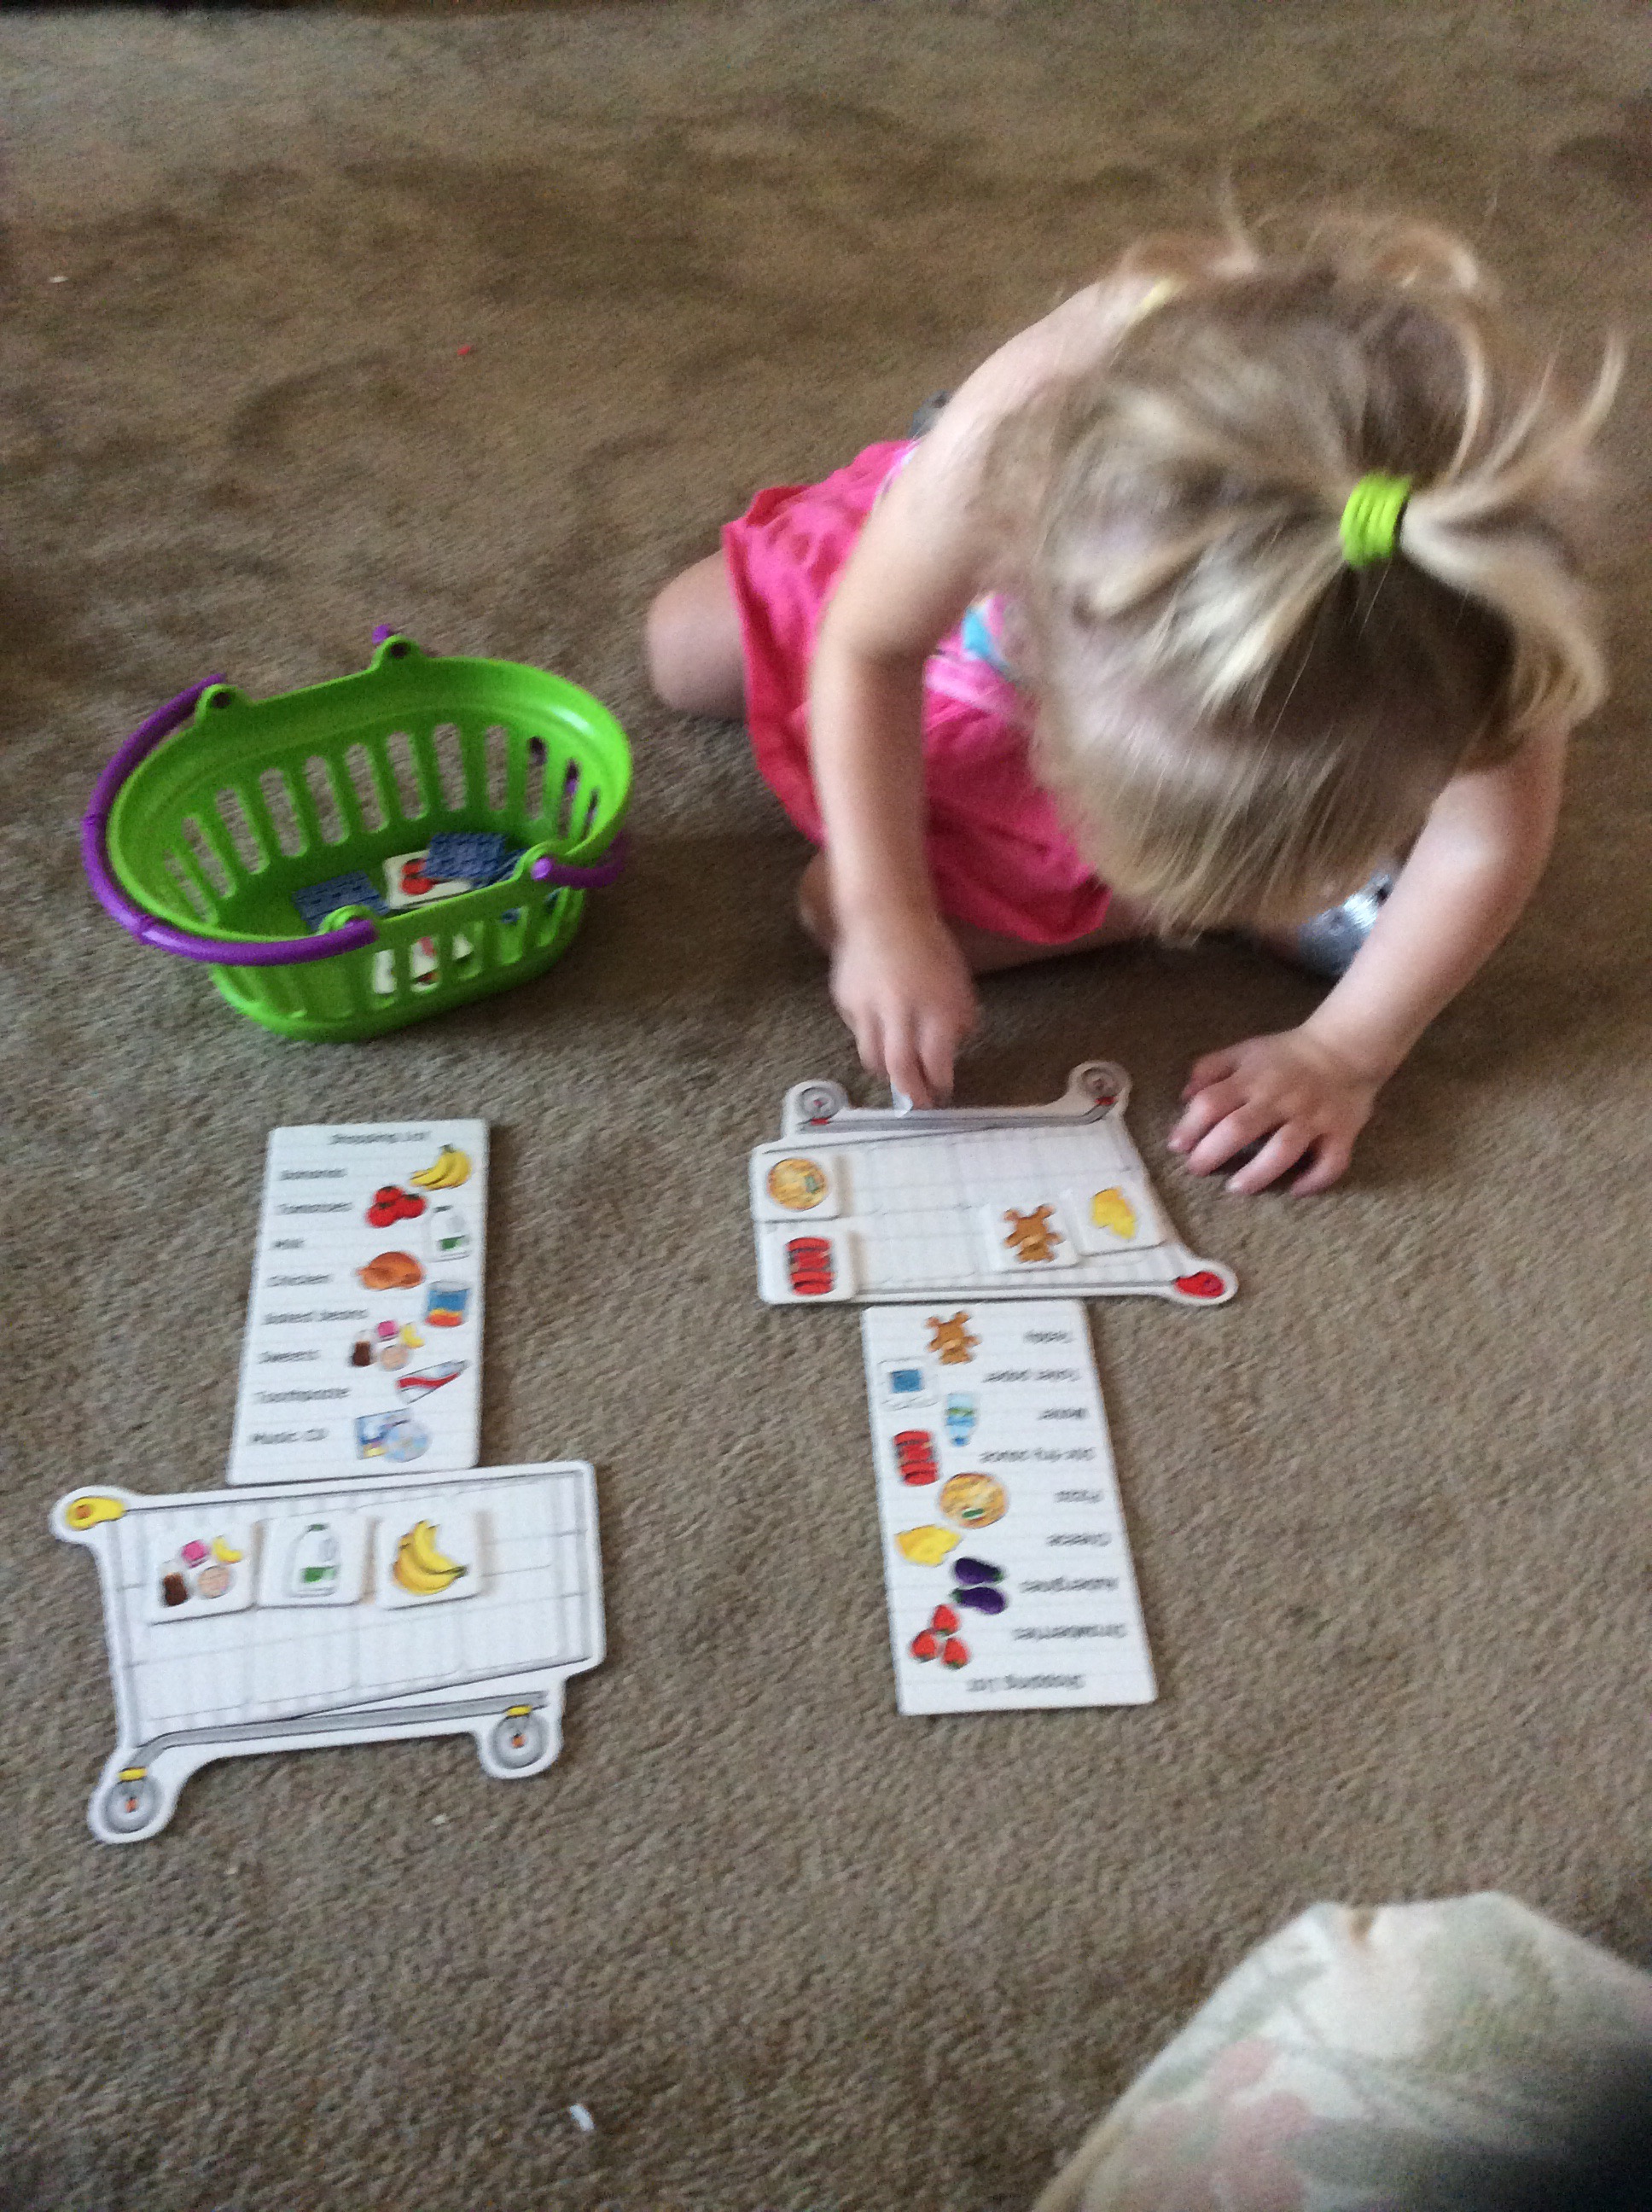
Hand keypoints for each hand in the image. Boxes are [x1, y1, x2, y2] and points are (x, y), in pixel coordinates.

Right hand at [830, 912, 978, 1105]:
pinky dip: (870, 1037)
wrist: (883, 912)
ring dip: (887, 1071)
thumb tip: (952, 1048)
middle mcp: (901, 1010)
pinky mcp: (845, 1001)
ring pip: (873, 1057)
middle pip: (900, 1068)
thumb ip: (958, 1016)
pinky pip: (858, 1031)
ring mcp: (869, 1007)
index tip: (942, 1091)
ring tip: (897, 1073)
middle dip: (910, 1092)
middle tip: (918, 1103)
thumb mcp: (958, 979)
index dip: (939, 1083)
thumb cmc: (928, 944)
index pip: (936, 1061)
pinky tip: (879, 1026)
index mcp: (936, 1005)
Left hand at [1167, 1027, 1380, 1193]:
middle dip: (1212, 1153)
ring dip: (1257, 1173)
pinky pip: (1331, 1161)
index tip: (1177, 1146)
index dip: (1189, 1126)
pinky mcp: (1341, 1131)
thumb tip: (1185, 1097)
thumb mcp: (1244, 1052)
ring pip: (1283, 1150)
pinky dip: (1315, 1179)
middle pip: (1240, 1128)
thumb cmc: (1286, 1056)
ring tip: (1237, 1188)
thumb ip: (1210, 1069)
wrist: (1345, 1047)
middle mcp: (1280, 1099)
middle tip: (1198, 1170)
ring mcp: (1312, 1117)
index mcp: (1252, 1078)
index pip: (1212, 1103)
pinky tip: (1296, 1190)